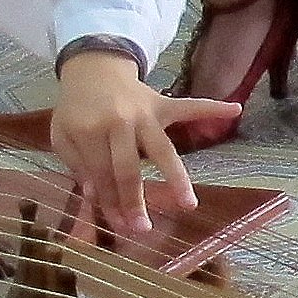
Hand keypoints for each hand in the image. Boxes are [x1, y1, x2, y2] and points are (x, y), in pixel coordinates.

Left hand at [47, 47, 221, 238]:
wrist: (91, 69)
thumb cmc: (77, 109)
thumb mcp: (62, 135)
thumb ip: (78, 164)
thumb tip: (96, 195)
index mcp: (89, 130)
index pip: (101, 174)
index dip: (109, 202)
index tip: (120, 227)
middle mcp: (119, 122)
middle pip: (129, 168)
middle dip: (135, 201)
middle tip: (142, 229)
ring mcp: (144, 113)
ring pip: (162, 150)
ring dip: (177, 178)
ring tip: (189, 204)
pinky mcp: (162, 104)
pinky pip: (190, 107)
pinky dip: (212, 108)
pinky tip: (235, 110)